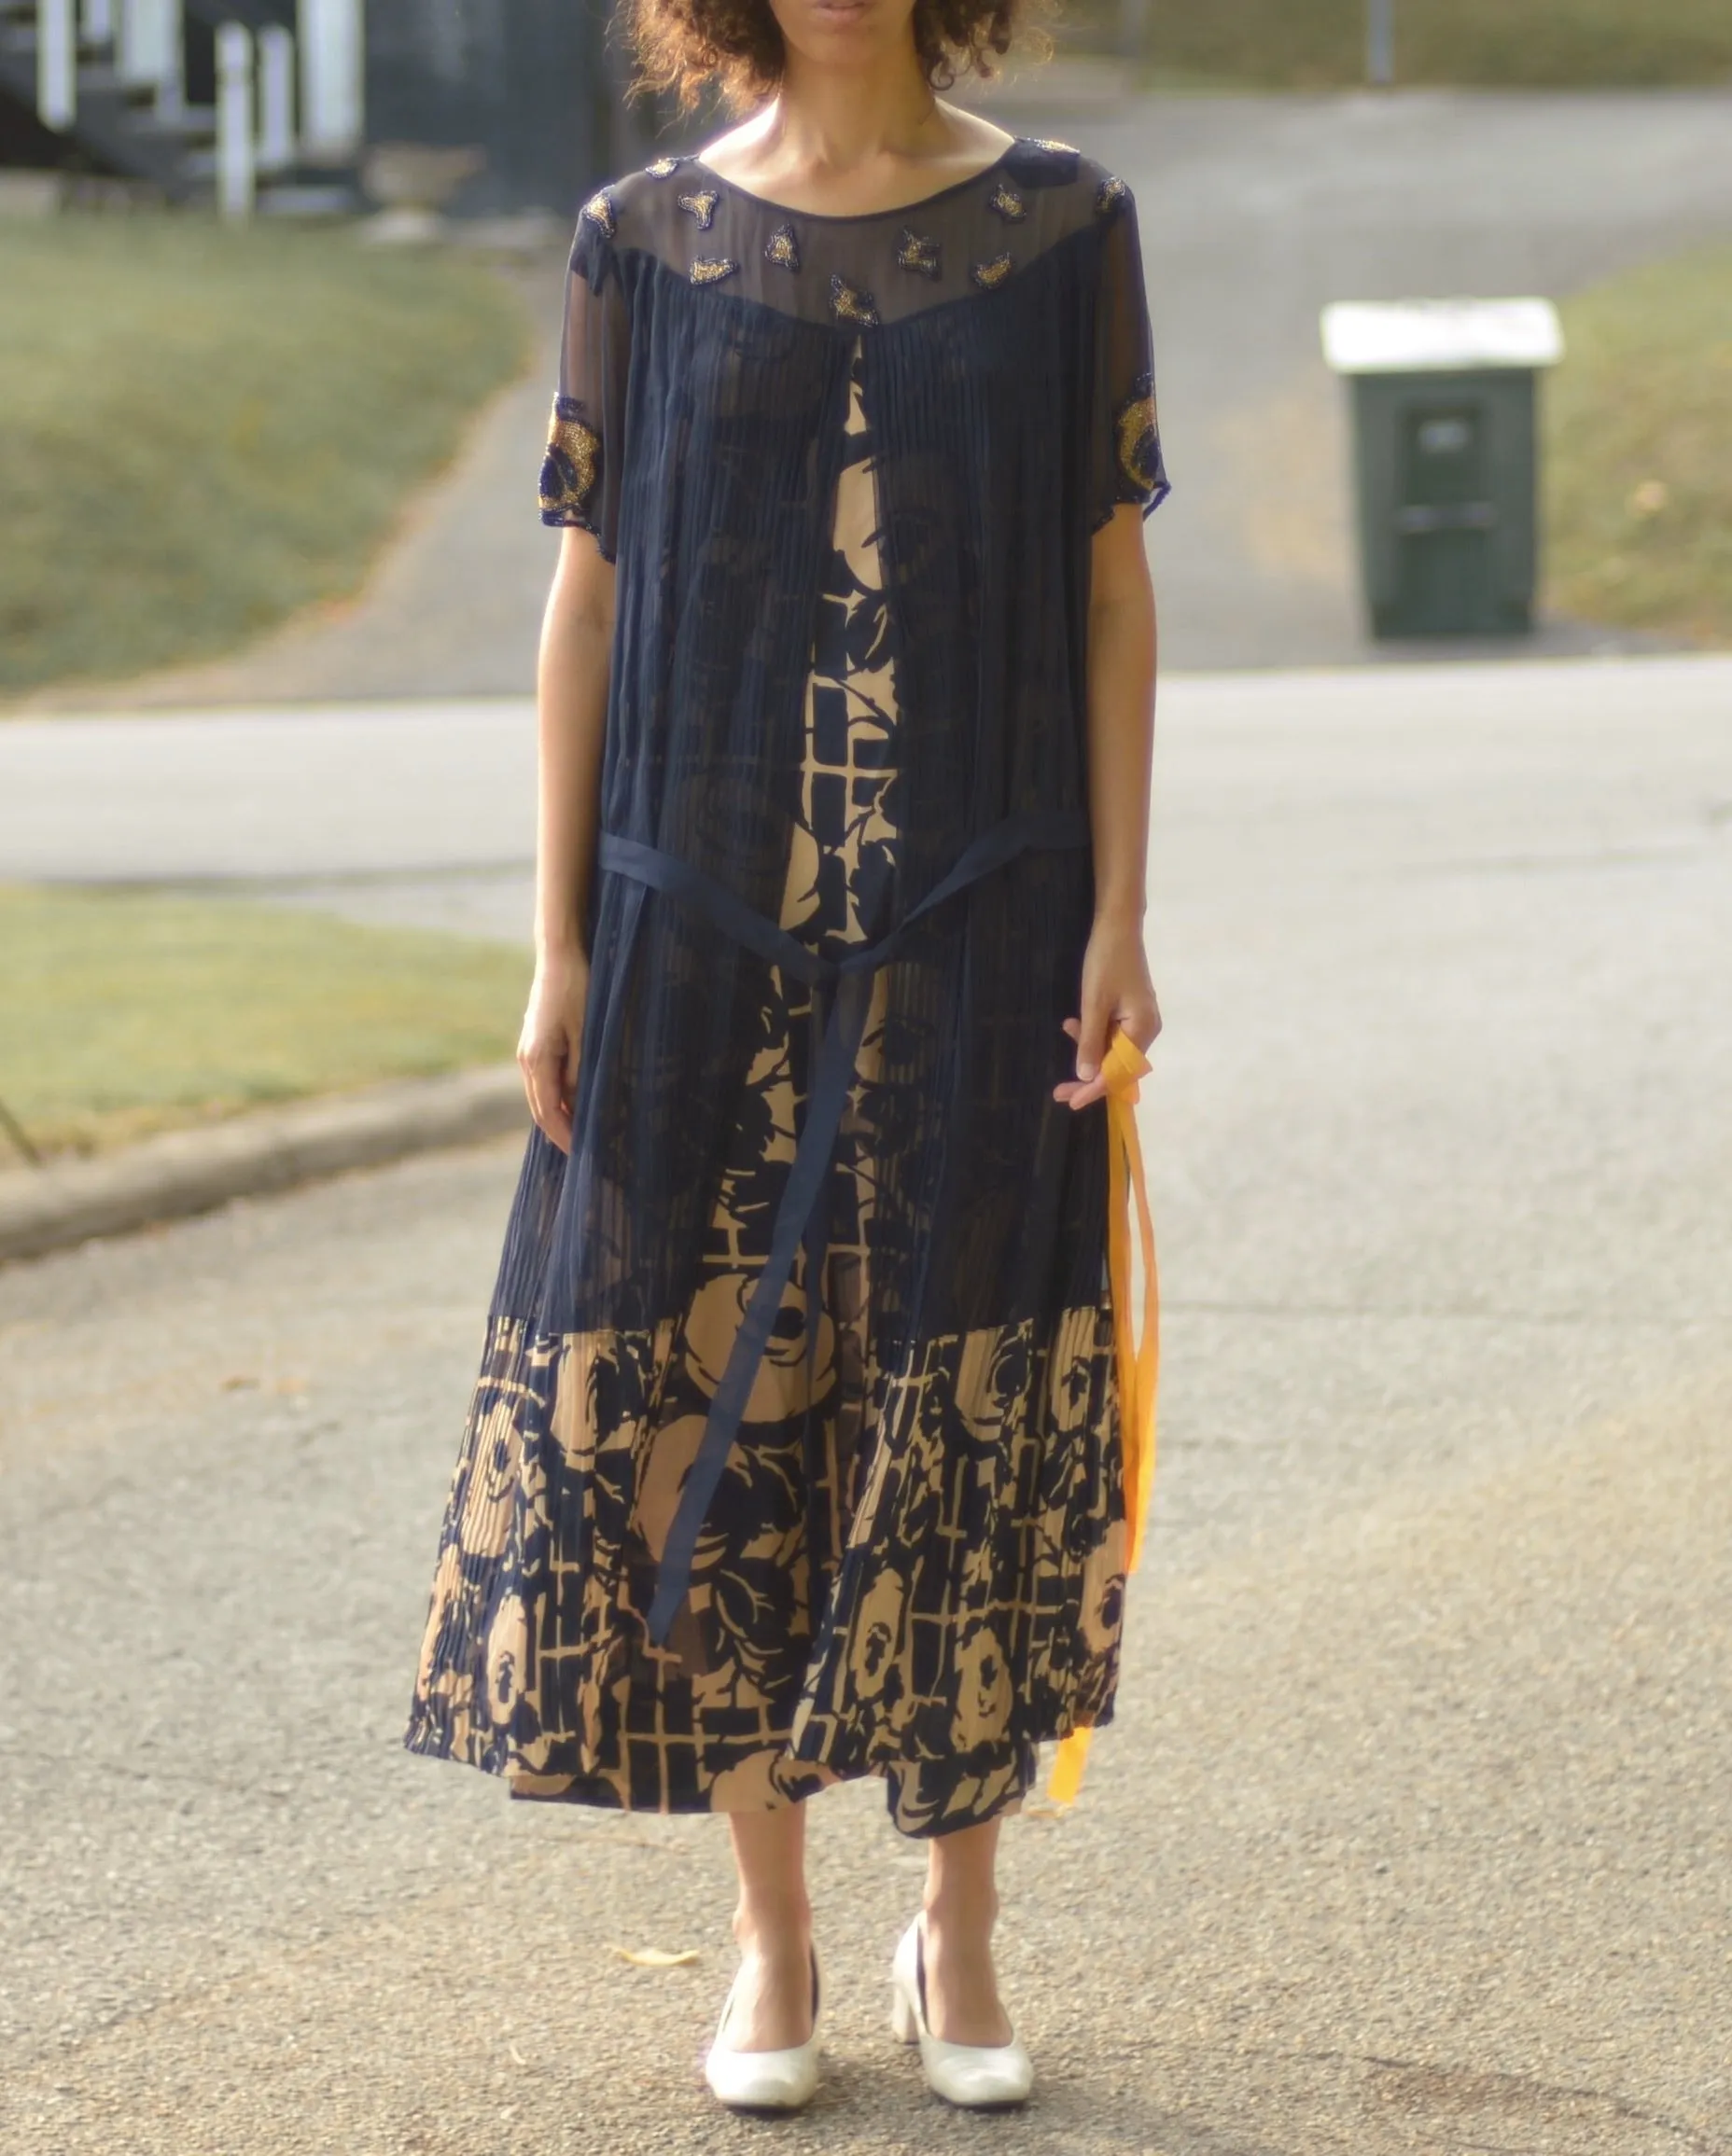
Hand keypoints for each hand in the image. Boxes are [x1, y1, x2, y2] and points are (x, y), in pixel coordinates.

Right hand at [517, 944, 589, 1152]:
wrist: (559, 956)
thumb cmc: (577, 990)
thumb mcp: (587, 1033)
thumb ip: (581, 1072)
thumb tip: (578, 1105)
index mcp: (537, 1060)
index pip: (548, 1112)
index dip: (565, 1136)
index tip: (582, 1155)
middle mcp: (527, 1060)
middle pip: (541, 1109)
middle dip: (561, 1133)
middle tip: (584, 1154)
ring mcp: (528, 1052)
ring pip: (541, 1096)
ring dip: (560, 1116)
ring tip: (583, 1134)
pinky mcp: (535, 1043)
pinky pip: (544, 1081)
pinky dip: (558, 1098)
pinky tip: (576, 1103)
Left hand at [1053, 913, 1160, 1111]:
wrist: (1117, 926)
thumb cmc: (1106, 961)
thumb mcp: (1093, 1004)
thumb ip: (1090, 1041)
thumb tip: (1087, 1077)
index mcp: (1143, 1029)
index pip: (1118, 1070)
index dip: (1094, 1088)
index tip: (1071, 1101)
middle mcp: (1146, 1029)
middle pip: (1117, 1065)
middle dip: (1089, 1078)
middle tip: (1060, 1093)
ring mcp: (1138, 1020)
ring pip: (1112, 1050)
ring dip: (1088, 1052)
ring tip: (1066, 1045)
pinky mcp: (1129, 1011)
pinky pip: (1110, 1034)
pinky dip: (1091, 1034)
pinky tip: (1072, 1024)